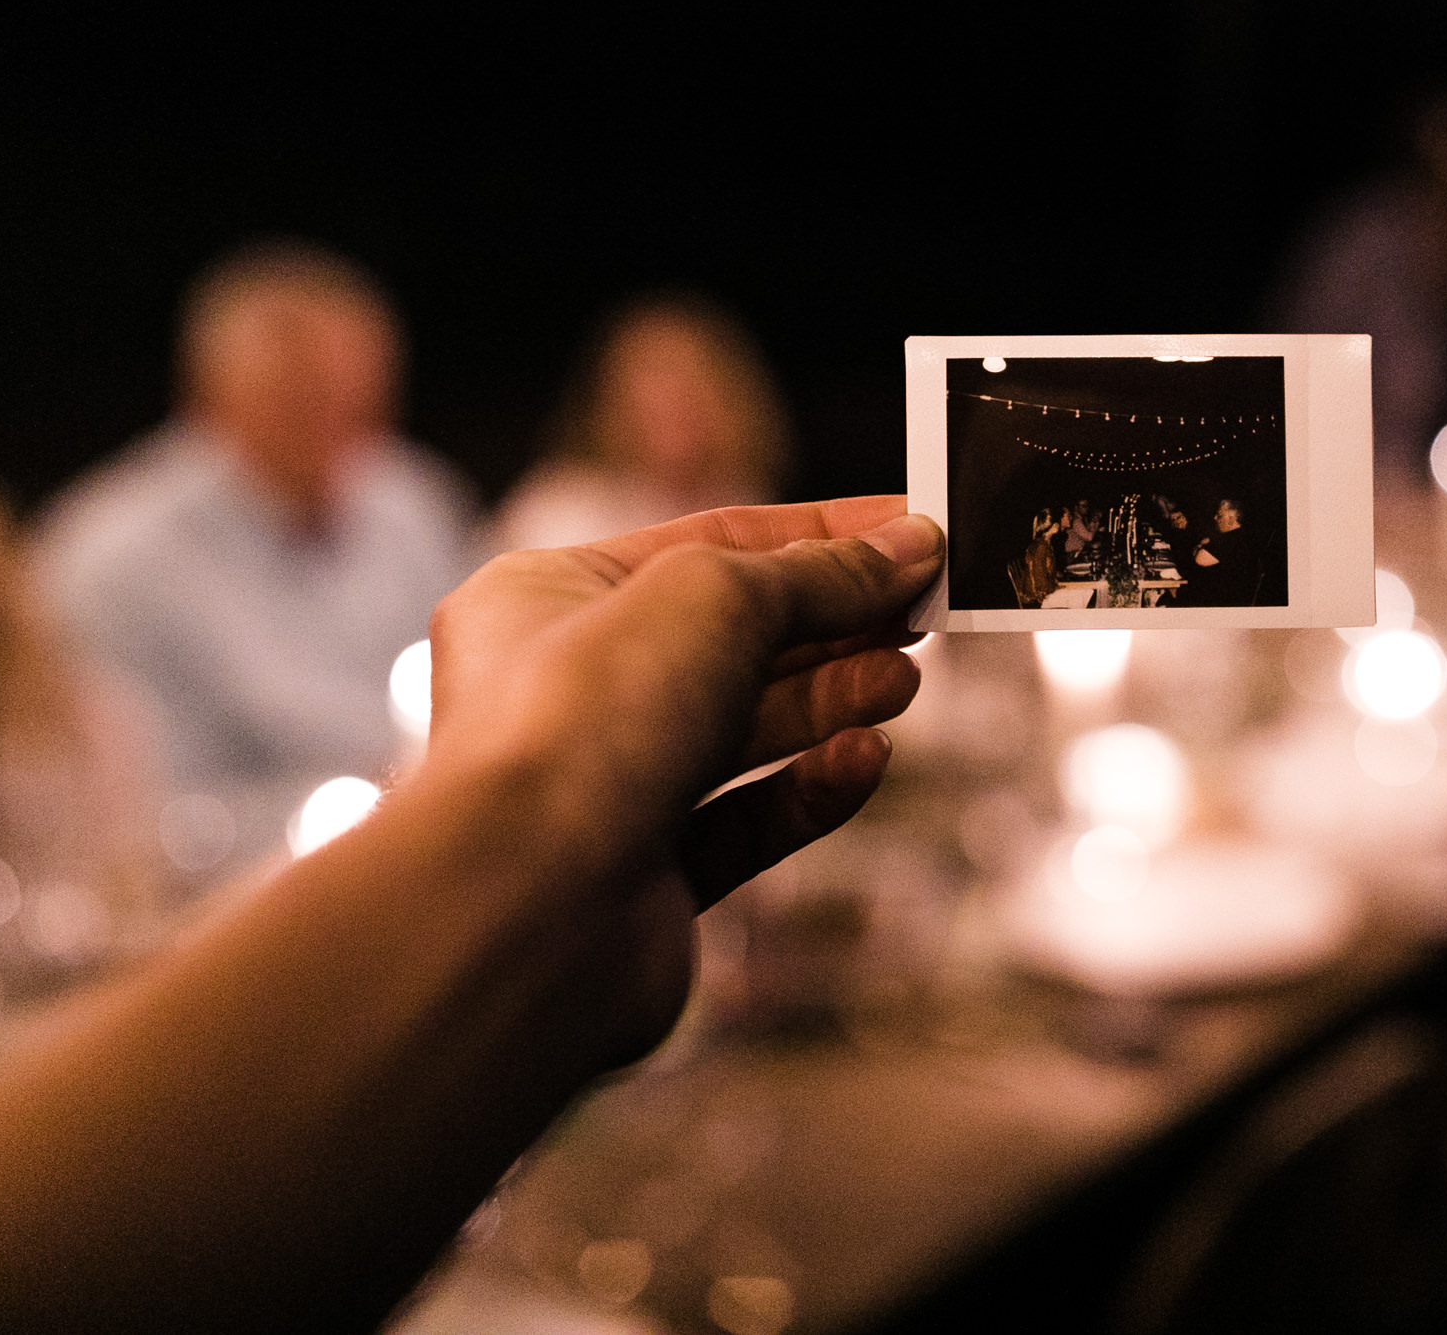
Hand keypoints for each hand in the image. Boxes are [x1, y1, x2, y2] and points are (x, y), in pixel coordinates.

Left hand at [423, 496, 943, 1045]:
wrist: (520, 913)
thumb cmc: (580, 724)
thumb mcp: (717, 597)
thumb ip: (821, 572)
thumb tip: (907, 547)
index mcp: (547, 596)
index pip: (707, 545)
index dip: (819, 536)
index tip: (912, 533)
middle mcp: (568, 692)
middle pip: (732, 640)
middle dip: (833, 623)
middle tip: (925, 612)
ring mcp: (606, 791)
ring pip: (743, 733)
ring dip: (831, 701)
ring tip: (905, 681)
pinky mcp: (645, 882)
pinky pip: (745, 823)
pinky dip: (809, 791)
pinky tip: (865, 762)